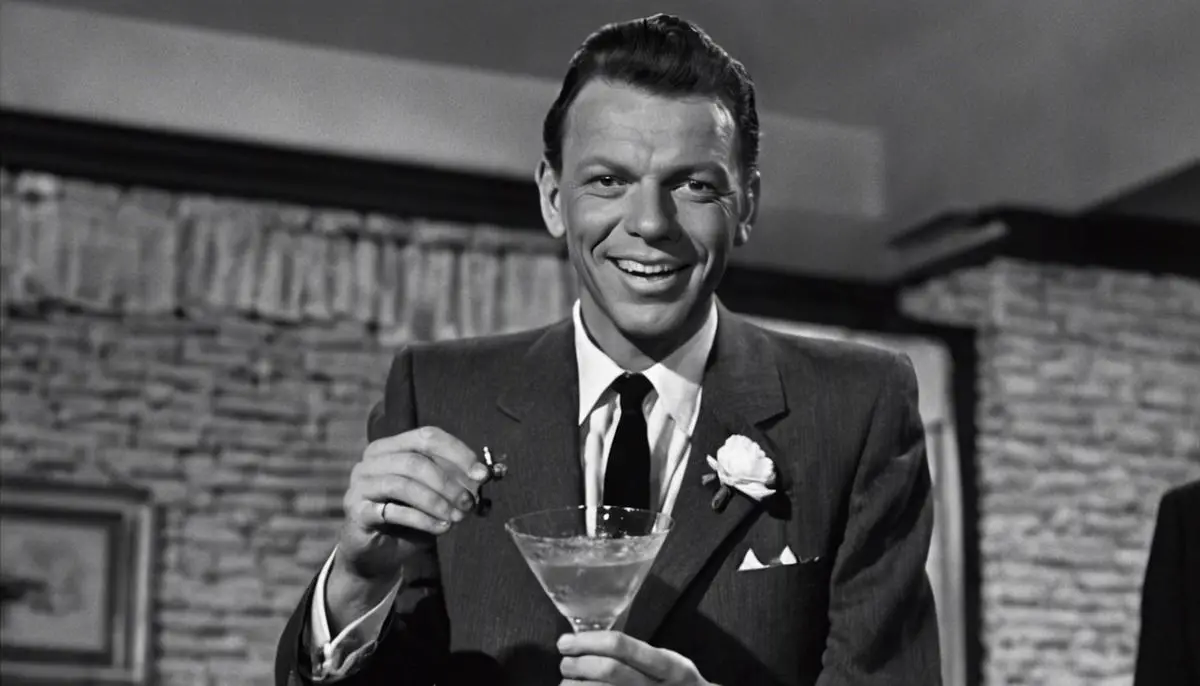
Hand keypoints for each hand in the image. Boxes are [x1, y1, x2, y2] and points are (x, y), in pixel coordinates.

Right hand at [335, 426, 489, 580]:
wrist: (377, 556)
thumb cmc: (409, 521)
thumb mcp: (436, 498)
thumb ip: (456, 483)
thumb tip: (485, 474)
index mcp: (391, 447)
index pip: (427, 437)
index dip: (458, 452)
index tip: (482, 474)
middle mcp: (371, 461)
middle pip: (416, 461)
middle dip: (449, 483)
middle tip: (470, 503)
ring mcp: (360, 485)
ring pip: (404, 484)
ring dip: (437, 502)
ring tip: (458, 517)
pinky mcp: (356, 511)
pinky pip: (393, 511)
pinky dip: (423, 520)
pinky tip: (442, 528)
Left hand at [557, 631, 710, 685]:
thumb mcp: (669, 664)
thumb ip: (637, 655)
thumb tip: (587, 643)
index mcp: (670, 667)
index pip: (622, 647)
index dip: (588, 642)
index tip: (566, 641)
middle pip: (609, 671)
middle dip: (578, 664)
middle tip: (565, 662)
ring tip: (568, 681)